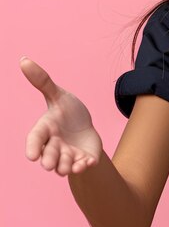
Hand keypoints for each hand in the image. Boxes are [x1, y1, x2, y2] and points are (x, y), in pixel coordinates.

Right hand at [21, 57, 102, 175]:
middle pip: (49, 156)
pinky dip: (84, 166)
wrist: (85, 129)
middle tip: (51, 165)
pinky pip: (83, 166)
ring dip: (67, 165)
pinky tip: (87, 162)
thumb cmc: (67, 112)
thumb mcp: (58, 95)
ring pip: (64, 165)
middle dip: (50, 160)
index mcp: (45, 130)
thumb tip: (23, 60)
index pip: (35, 139)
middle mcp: (53, 146)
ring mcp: (68, 155)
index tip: (31, 156)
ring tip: (74, 163)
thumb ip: (42, 82)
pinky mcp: (83, 160)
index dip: (32, 147)